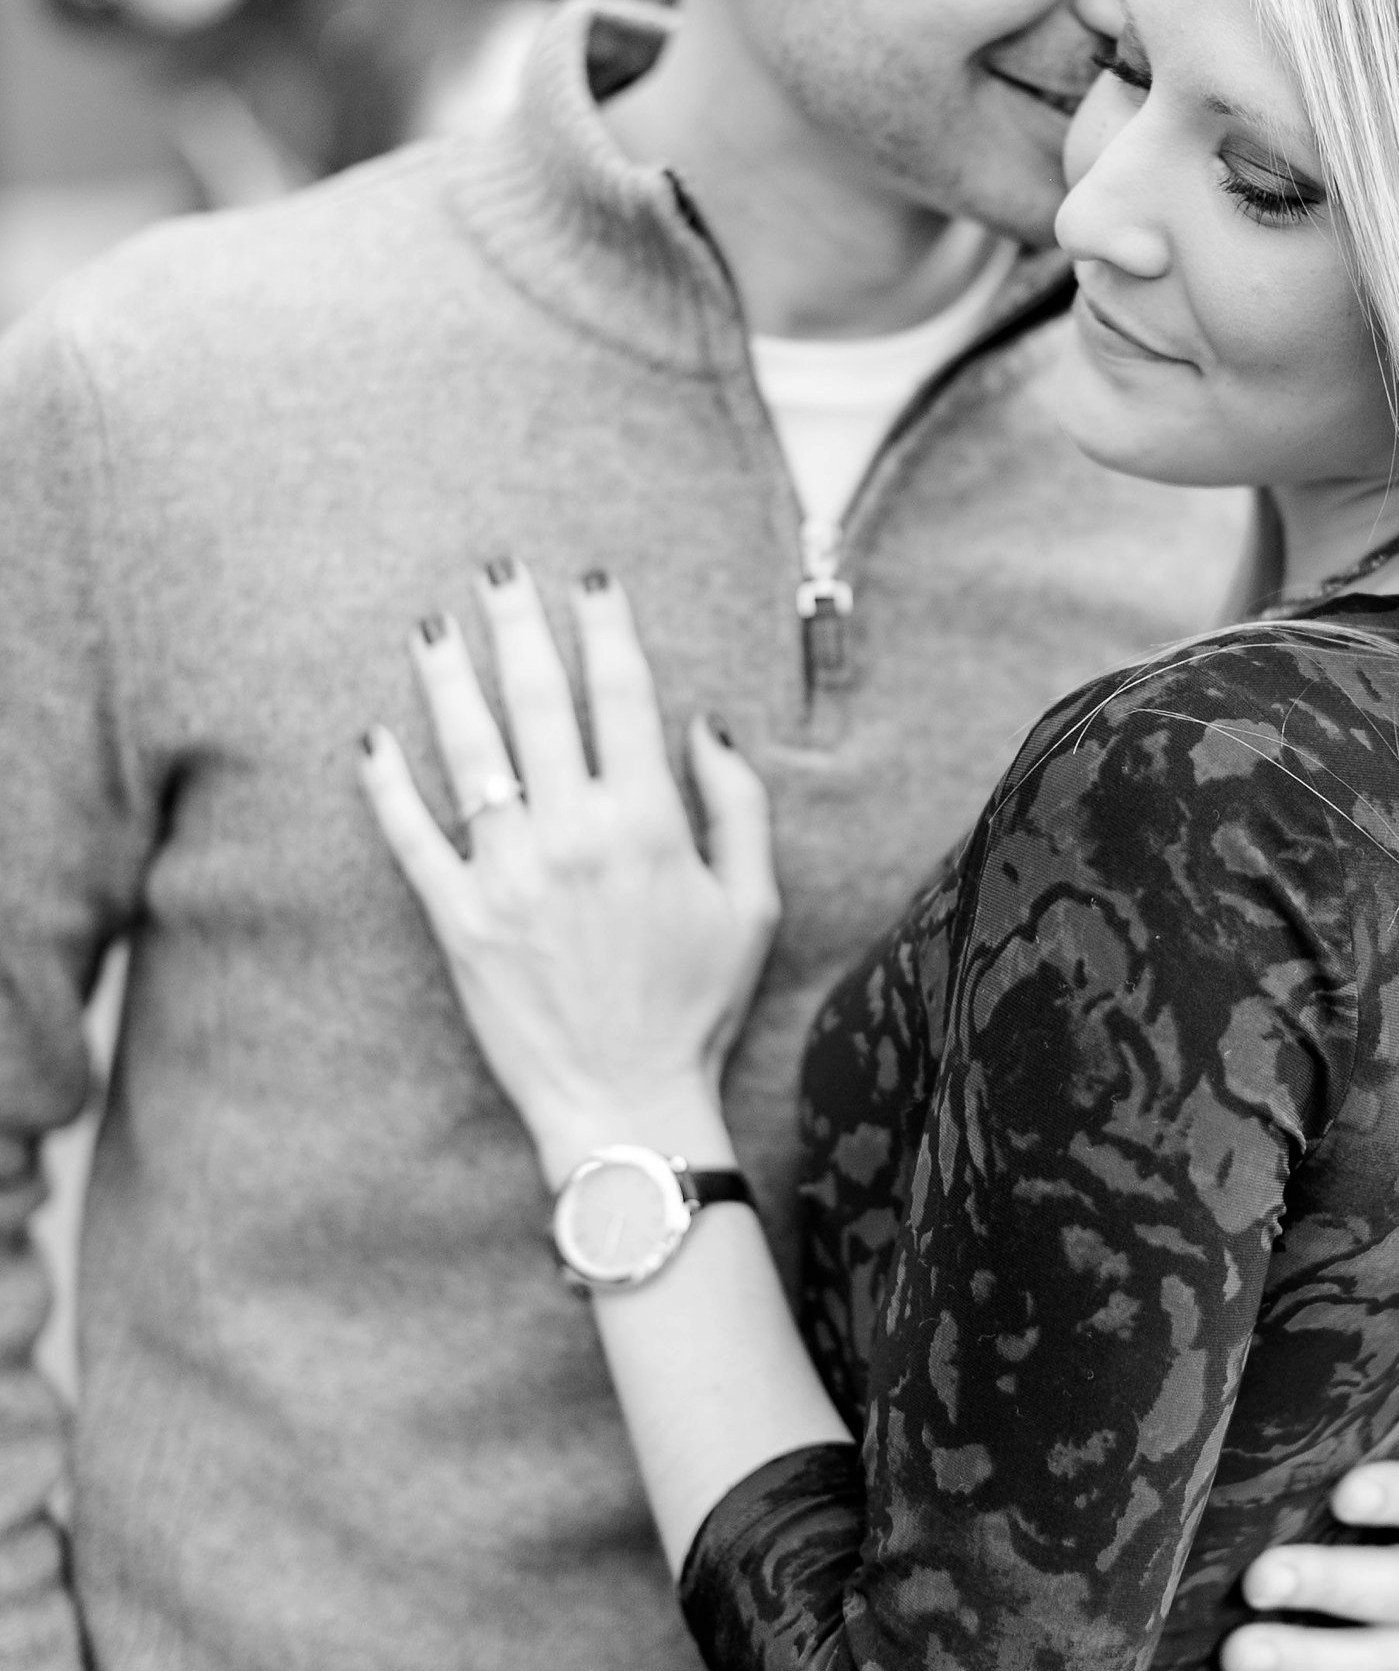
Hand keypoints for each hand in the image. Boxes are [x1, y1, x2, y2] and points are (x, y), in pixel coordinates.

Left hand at [360, 564, 777, 1183]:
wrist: (625, 1101)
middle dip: (518, 623)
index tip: (591, 578)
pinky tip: (372, 738)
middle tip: (498, 569)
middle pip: (538, 701)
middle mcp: (573, 834)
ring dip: (448, 680)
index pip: (621, 695)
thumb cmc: (696, 1004)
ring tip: (431, 627)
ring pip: (469, 752)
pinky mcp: (457, 919)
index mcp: (647, 822)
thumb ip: (736, 804)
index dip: (605, 626)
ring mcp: (508, 875)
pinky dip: (388, 786)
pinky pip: (412, 837)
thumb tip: (702, 723)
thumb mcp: (753, 903)